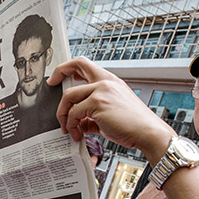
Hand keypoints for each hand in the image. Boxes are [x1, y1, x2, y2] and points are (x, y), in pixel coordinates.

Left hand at [47, 57, 173, 161]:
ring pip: (69, 96)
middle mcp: (106, 81)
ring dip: (63, 114)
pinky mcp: (97, 103)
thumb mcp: (110, 116)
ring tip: (68, 129)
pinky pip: (74, 113)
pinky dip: (71, 126)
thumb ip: (92, 116)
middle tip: (50, 86)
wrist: (148, 133)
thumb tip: (79, 124)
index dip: (68, 67)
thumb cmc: (133, 126)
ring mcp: (101, 90)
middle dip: (58, 73)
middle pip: (75, 66)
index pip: (85, 64)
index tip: (58, 77)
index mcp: (110, 81)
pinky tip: (76, 134)